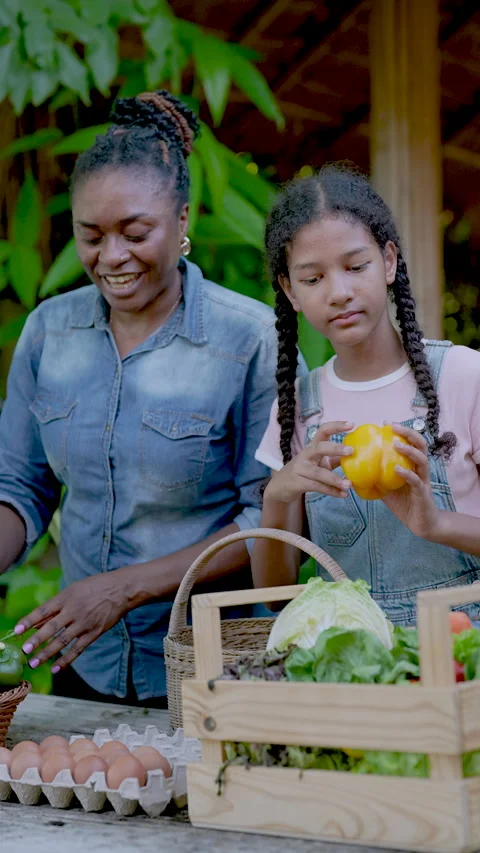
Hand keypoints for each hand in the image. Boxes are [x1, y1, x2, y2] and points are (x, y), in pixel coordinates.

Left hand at [14, 571, 128, 672]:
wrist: (120, 590)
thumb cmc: (94, 587)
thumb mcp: (73, 590)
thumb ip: (55, 606)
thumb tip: (37, 622)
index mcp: (66, 597)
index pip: (44, 610)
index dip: (29, 620)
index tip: (17, 630)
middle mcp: (74, 610)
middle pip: (52, 627)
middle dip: (37, 640)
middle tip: (24, 650)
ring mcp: (84, 623)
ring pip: (63, 641)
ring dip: (47, 653)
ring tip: (34, 663)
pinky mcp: (94, 633)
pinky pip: (78, 649)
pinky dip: (67, 660)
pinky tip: (55, 668)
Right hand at [265, 421, 353, 503]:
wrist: (280, 486)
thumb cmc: (304, 471)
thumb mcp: (318, 463)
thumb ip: (335, 459)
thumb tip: (357, 456)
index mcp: (312, 447)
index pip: (323, 431)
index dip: (336, 426)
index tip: (351, 424)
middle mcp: (305, 455)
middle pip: (320, 448)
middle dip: (335, 448)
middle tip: (351, 451)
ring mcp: (300, 469)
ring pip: (319, 473)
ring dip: (335, 479)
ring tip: (349, 484)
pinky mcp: (297, 483)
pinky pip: (316, 487)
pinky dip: (331, 491)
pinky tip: (343, 495)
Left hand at [381, 424, 440, 538]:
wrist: (421, 524)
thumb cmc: (404, 504)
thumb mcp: (386, 488)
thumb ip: (376, 477)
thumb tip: (354, 470)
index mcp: (413, 465)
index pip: (410, 443)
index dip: (401, 432)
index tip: (386, 423)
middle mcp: (421, 469)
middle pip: (420, 445)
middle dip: (408, 433)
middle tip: (393, 426)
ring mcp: (423, 480)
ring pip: (422, 460)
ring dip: (409, 451)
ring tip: (396, 444)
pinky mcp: (423, 493)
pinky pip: (416, 481)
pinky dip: (407, 474)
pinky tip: (397, 469)